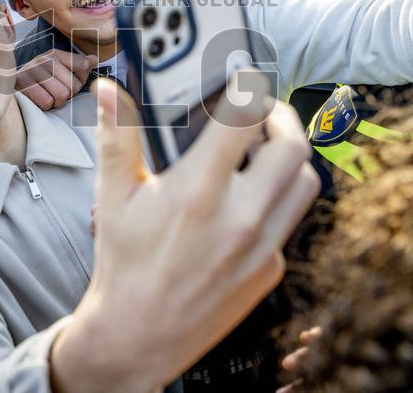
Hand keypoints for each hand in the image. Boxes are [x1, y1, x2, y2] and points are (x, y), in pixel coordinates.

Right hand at [15, 49, 96, 109]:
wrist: (13, 93)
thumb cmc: (44, 86)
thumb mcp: (64, 75)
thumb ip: (80, 66)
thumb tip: (94, 59)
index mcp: (55, 55)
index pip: (83, 66)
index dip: (78, 81)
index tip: (67, 82)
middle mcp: (43, 58)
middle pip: (73, 85)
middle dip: (67, 95)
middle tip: (54, 94)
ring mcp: (31, 69)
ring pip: (61, 95)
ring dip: (56, 102)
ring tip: (46, 97)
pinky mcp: (21, 84)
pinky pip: (46, 101)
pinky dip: (45, 106)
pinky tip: (37, 101)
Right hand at [50, 76, 320, 392]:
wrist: (138, 336)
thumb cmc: (124, 265)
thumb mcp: (114, 196)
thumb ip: (117, 136)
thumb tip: (107, 91)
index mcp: (199, 191)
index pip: (243, 118)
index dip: (247, 87)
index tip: (243, 77)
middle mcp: (239, 217)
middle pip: (294, 145)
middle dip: (281, 117)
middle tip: (261, 112)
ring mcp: (261, 247)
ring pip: (305, 182)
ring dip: (289, 157)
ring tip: (260, 151)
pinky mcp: (270, 270)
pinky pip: (289, 221)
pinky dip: (276, 200)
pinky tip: (246, 200)